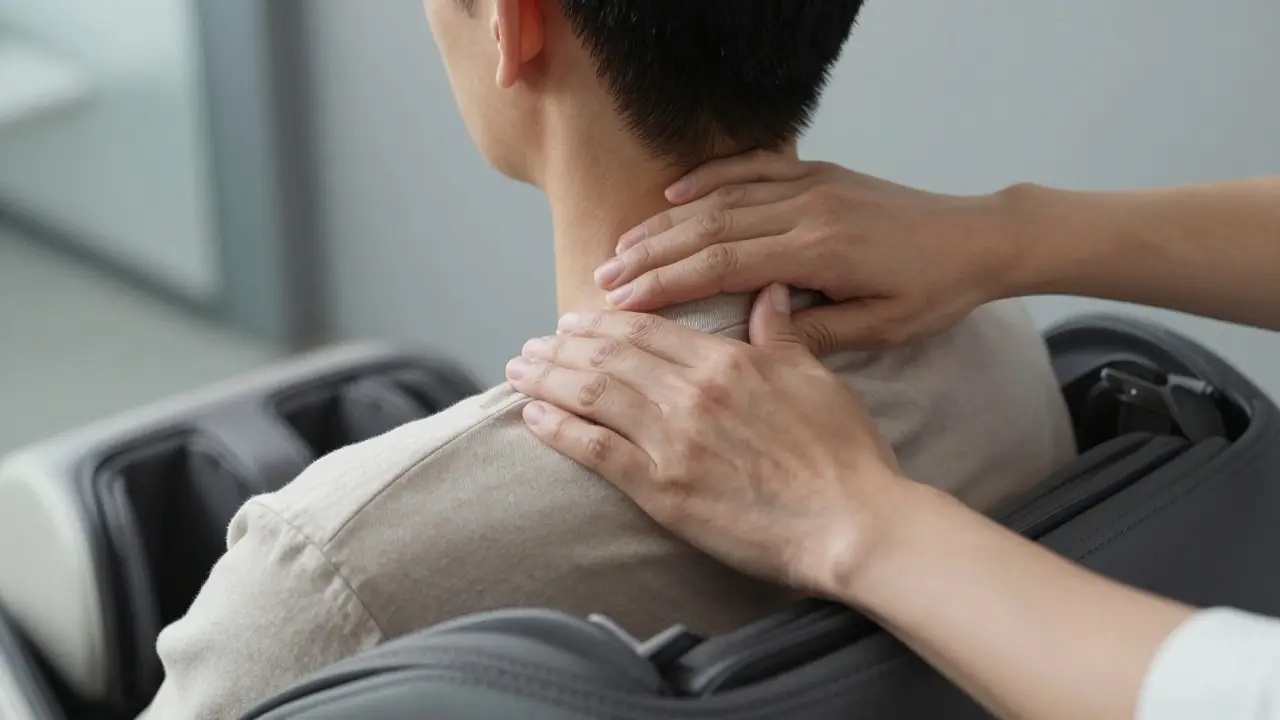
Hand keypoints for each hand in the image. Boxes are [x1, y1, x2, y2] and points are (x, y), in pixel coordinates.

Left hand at [504, 284, 910, 596]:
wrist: (853, 522)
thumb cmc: (843, 455)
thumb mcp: (815, 378)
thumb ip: (781, 334)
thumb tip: (769, 292)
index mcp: (727, 361)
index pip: (646, 330)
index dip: (603, 322)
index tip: (576, 320)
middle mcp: (690, 392)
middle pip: (608, 356)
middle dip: (562, 347)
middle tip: (534, 344)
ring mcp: (672, 440)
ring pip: (591, 394)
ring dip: (547, 379)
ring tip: (519, 371)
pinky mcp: (661, 489)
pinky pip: (594, 450)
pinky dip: (557, 429)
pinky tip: (532, 416)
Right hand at [593, 151, 1023, 352]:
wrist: (980, 238)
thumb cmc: (935, 291)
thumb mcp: (883, 329)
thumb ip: (814, 335)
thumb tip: (750, 345)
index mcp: (821, 252)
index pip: (725, 265)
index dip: (668, 284)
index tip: (623, 303)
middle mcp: (809, 210)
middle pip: (710, 228)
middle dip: (651, 255)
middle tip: (602, 278)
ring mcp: (813, 185)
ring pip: (723, 199)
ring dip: (667, 223)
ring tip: (621, 246)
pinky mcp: (820, 173)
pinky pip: (754, 168)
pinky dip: (710, 179)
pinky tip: (674, 195)